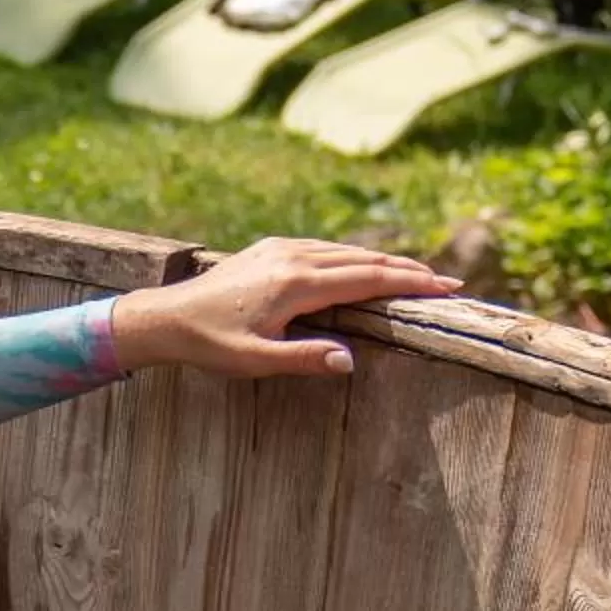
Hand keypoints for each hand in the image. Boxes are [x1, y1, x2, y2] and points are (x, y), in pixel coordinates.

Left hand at [110, 237, 459, 379]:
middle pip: (364, 260)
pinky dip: (352, 257)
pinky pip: (323, 249)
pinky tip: (364, 267)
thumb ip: (303, 360)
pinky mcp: (269, 249)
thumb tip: (350, 361)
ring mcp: (280, 248)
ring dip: (382, 261)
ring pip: (345, 251)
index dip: (410, 283)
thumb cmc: (208, 343)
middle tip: (446, 282)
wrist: (164, 318)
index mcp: (296, 283)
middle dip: (407, 271)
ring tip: (415, 275)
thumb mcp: (254, 361)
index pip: (368, 279)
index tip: (446, 287)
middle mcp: (293, 257)